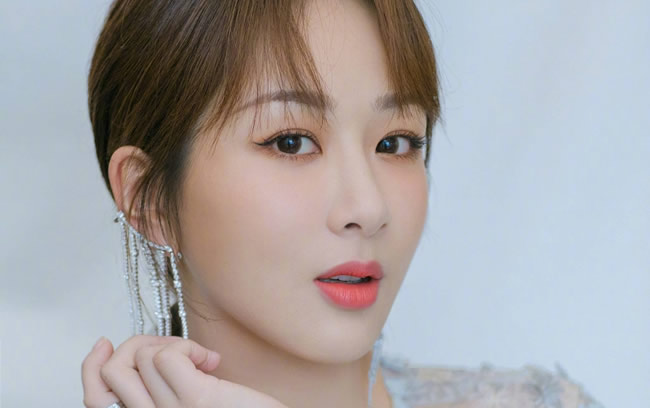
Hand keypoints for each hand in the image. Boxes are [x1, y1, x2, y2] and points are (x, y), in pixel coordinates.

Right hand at [81, 335, 288, 407]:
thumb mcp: (187, 396)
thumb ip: (160, 384)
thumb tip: (143, 350)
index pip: (94, 398)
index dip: (89, 366)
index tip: (103, 341)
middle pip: (114, 369)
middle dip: (141, 343)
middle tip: (177, 351)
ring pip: (143, 356)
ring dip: (172, 344)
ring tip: (200, 360)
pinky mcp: (195, 400)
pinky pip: (167, 356)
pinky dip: (186, 347)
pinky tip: (210, 362)